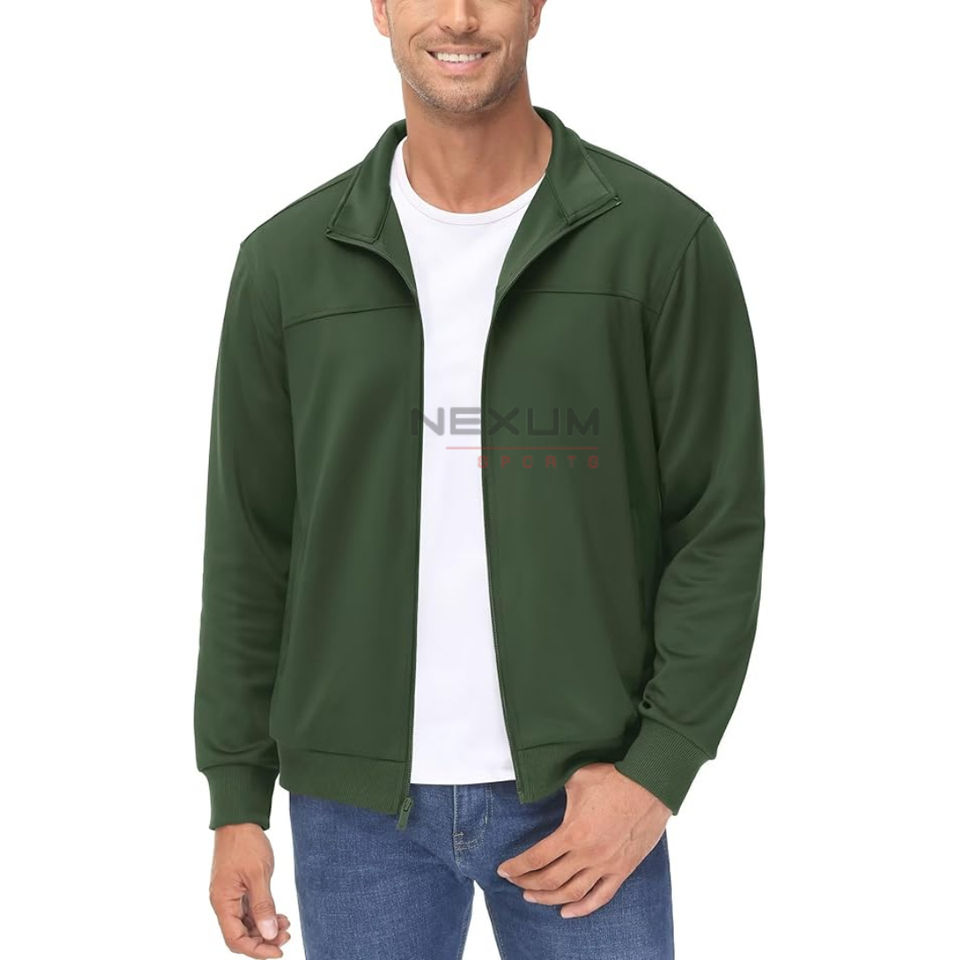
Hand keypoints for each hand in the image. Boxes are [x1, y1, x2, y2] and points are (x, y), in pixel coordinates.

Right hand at [209, 823, 291, 956]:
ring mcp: (230, 895)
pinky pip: (249, 910)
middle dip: (263, 940)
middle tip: (286, 937)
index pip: (236, 939)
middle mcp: (223, 902)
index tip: (278, 952)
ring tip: (286, 925)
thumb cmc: (245, 842)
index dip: (256, 950)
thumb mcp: (258, 874)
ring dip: (265, 928)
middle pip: (240, 935)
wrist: (239, 819)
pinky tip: (279, 915)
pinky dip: (263, 916)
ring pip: (246, 924)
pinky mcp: (237, 888)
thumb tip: (269, 934)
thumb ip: (263, 906)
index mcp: (223, 901)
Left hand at [496, 762, 671, 917]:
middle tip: (515, 882)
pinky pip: (600, 897)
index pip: (537, 858)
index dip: (517, 867)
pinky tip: (567, 912)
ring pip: (572, 893)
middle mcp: (588, 854)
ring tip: (533, 897)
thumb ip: (554, 785)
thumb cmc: (612, 778)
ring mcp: (606, 865)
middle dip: (528, 883)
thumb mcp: (576, 778)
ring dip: (549, 898)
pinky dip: (582, 908)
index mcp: (573, 832)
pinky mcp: (623, 869)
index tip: (503, 870)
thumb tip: (536, 780)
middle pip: (550, 879)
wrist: (650, 785)